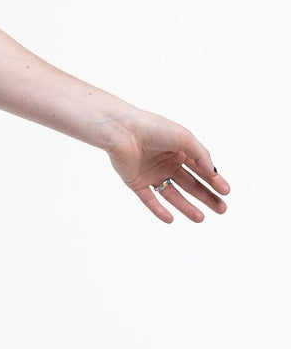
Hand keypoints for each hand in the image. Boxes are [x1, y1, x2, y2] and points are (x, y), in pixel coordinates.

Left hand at [106, 110, 229, 222]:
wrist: (122, 131)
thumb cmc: (153, 128)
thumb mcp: (184, 138)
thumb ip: (201, 156)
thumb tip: (214, 174)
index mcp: (178, 149)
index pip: (200, 168)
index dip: (214, 180)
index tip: (226, 192)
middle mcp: (166, 162)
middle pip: (190, 184)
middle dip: (206, 197)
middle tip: (221, 209)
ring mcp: (151, 173)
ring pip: (172, 194)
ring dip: (186, 207)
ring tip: (201, 219)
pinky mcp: (135, 182)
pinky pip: (149, 199)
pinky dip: (159, 210)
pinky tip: (170, 219)